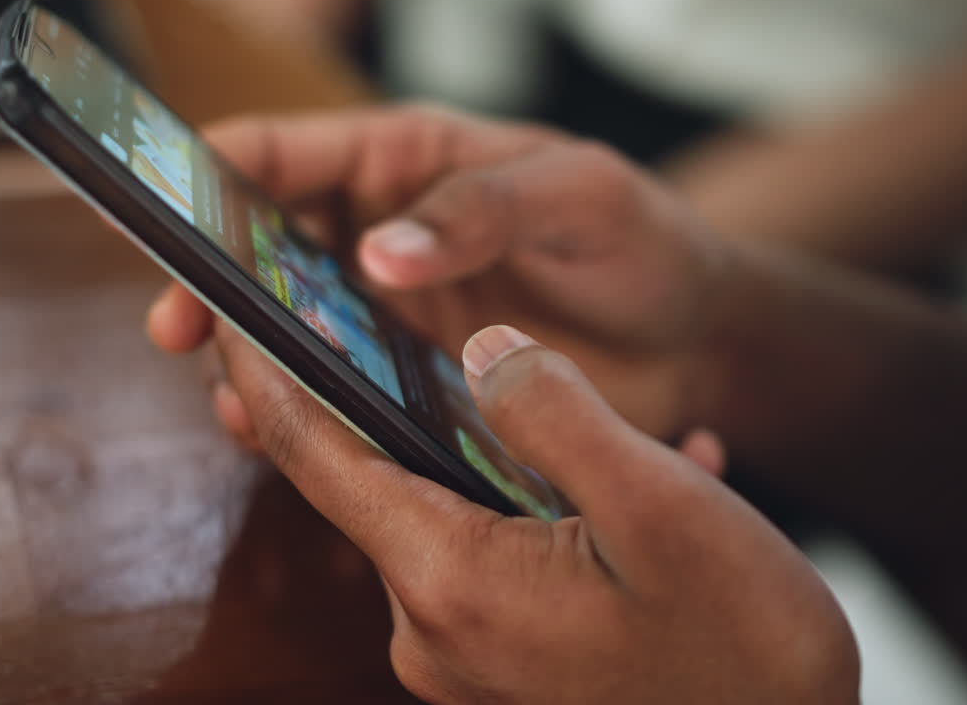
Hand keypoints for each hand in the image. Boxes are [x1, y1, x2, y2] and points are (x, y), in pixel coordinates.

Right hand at [148, 105, 732, 440]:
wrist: (697, 338)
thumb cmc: (643, 241)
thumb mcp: (578, 196)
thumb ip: (481, 210)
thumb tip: (376, 252)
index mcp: (409, 162)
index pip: (287, 153)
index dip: (214, 173)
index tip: (167, 211)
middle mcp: (383, 235)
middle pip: (263, 249)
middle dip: (210, 285)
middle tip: (176, 329)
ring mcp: (391, 314)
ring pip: (288, 330)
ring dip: (250, 361)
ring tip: (233, 400)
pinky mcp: (412, 380)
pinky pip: (336, 393)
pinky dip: (304, 414)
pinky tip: (287, 437)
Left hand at [211, 321, 859, 703]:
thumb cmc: (741, 656)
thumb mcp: (659, 509)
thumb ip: (555, 414)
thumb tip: (483, 350)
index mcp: (450, 578)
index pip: (314, 448)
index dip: (263, 366)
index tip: (225, 301)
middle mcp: (433, 626)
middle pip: (387, 477)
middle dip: (432, 405)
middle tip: (484, 348)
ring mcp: (465, 655)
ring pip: (459, 513)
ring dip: (525, 465)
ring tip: (630, 448)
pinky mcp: (501, 666)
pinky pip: (499, 560)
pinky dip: (549, 516)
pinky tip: (637, 501)